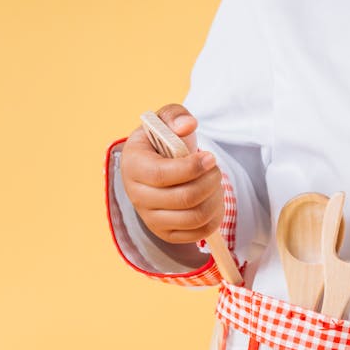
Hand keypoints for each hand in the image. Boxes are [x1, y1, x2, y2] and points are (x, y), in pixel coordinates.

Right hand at [120, 103, 223, 243]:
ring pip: (194, 217)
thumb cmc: (162, 141)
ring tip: (216, 183)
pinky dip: (215, 216)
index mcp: (133, 165)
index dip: (192, 168)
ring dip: (215, 198)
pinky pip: (198, 232)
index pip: (162, 175)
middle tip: (216, 169)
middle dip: (210, 182)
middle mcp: (137, 196)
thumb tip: (187, 126)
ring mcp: (151, 218)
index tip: (210, 157)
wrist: (156, 165)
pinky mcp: (166, 233)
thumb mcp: (165, 120)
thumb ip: (175, 115)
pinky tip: (214, 199)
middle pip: (184, 199)